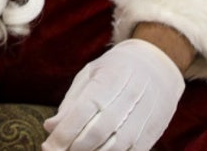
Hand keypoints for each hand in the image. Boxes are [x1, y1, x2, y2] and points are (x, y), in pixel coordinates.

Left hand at [42, 39, 185, 150]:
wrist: (158, 65)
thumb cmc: (116, 70)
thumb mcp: (90, 74)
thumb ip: (71, 102)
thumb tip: (50, 128)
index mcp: (109, 80)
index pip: (83, 111)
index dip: (65, 133)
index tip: (48, 146)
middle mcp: (129, 99)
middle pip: (98, 133)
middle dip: (74, 147)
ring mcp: (144, 117)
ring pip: (115, 147)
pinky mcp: (153, 133)